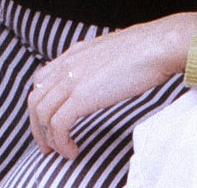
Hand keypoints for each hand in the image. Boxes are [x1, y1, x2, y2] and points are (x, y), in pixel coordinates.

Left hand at [27, 12, 196, 159]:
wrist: (160, 46)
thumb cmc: (149, 47)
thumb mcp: (116, 49)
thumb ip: (101, 60)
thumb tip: (106, 72)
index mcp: (77, 52)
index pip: (42, 79)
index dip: (42, 102)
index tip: (51, 118)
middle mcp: (69, 64)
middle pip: (36, 100)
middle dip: (38, 126)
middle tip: (48, 143)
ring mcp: (72, 79)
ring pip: (41, 115)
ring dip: (47, 138)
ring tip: (60, 150)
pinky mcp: (80, 96)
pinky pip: (57, 126)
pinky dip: (61, 142)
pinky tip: (72, 150)